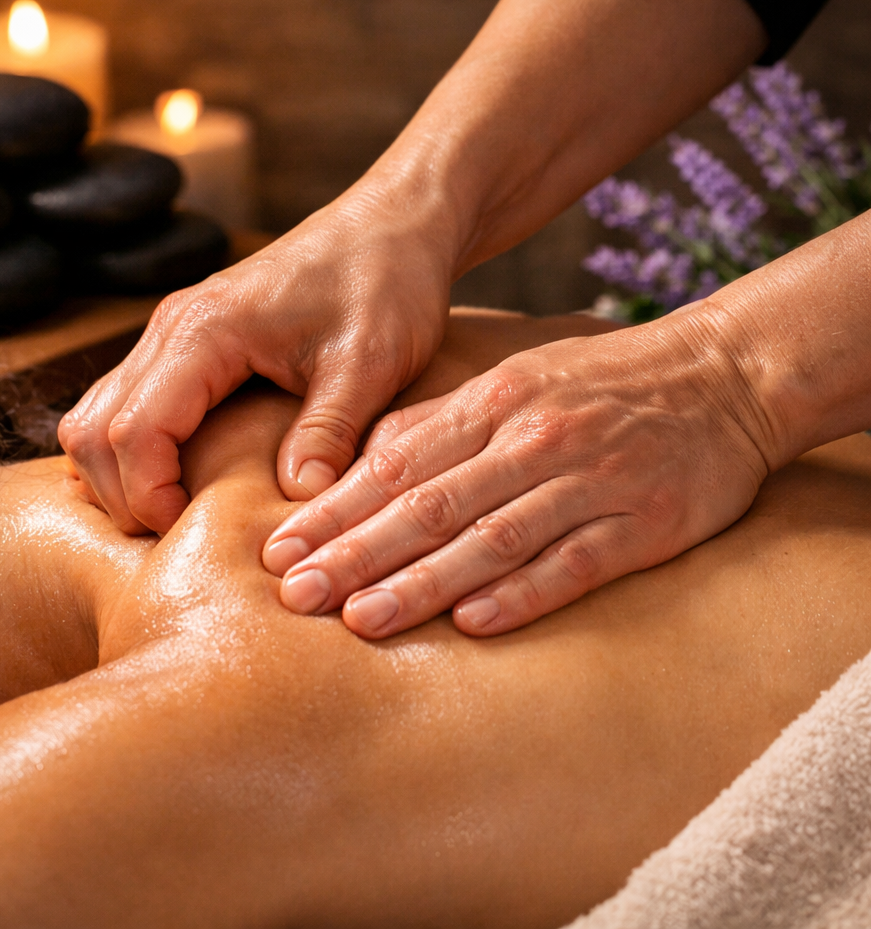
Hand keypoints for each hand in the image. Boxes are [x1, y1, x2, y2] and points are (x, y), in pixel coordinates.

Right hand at [58, 183, 454, 533]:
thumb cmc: (385, 283)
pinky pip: (130, 403)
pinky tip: (181, 481)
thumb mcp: (369, 363)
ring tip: (177, 519)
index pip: (132, 432)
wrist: (392, 225)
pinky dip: (135, 450)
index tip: (189, 537)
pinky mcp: (190, 343)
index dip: (147, 497)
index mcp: (203, 331)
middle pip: (93, 430)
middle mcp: (171, 328)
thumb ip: (327, 432)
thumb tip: (296, 504)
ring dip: (121, 475)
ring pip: (100, 416)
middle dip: (122, 496)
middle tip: (178, 541)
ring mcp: (174, 332)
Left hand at [263, 312, 772, 636]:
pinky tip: (471, 624)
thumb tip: (365, 461)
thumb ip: (440, 422)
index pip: (397, 465)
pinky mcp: (641, 522)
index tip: (281, 552)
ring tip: (362, 620)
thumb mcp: (515, 379)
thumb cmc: (600, 383)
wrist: (720, 376)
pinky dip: (521, 593)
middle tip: (296, 595)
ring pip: (491, 537)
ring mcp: (588, 481)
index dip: (335, 511)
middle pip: (430, 504)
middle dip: (356, 552)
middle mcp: (531, 440)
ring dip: (422, 581)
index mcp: (493, 404)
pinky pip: (573, 564)